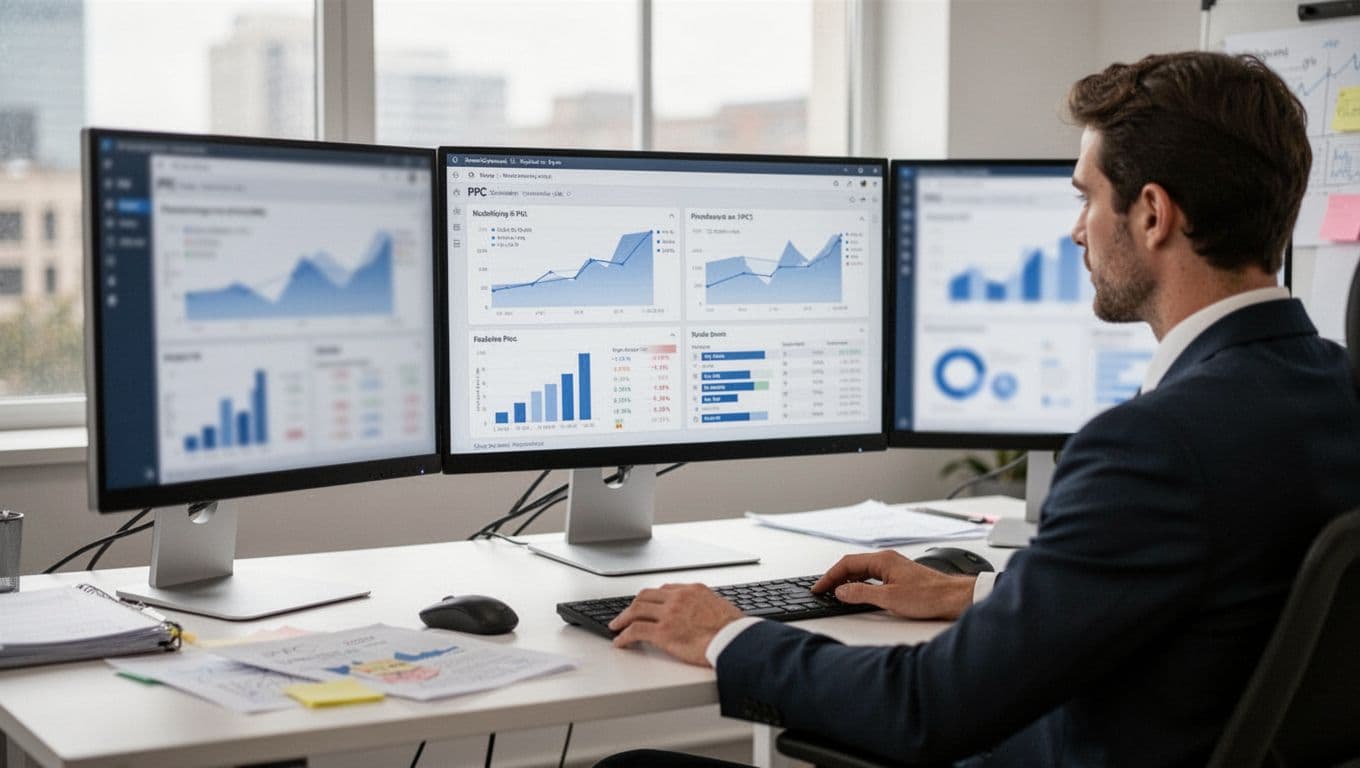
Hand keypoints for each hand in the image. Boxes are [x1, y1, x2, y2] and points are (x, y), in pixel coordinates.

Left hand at [609, 583, 743, 666]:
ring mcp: (669, 614)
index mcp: (693, 590)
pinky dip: (624, 636)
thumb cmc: (735, 630)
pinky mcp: (663, 632)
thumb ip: (707, 607)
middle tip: (625, 614)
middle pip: (646, 596)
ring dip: (623, 618)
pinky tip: (620, 642)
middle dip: (633, 605)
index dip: (652, 599)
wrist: (735, 641)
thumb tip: (706, 614)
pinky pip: (635, 631)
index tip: (646, 605)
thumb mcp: (722, 608)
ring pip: (636, 610)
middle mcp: (678, 598)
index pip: (665, 590)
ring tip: (616, 626)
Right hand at [812, 551, 975, 619]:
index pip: (847, 564)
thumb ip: (861, 593)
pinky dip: (860, 584)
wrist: (954, 598)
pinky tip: (858, 594)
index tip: (819, 587)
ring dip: (847, 581)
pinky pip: (872, 577)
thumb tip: (841, 591)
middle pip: (853, 565)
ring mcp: (894, 568)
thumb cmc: (929, 596)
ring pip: (863, 571)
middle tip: (823, 591)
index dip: (830, 576)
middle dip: (835, 578)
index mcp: (882, 560)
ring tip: (835, 593)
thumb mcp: (888, 598)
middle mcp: (887, 560)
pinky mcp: (900, 577)